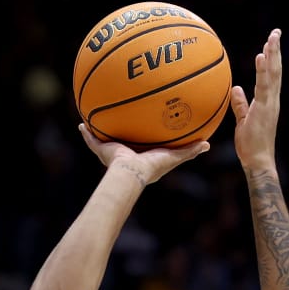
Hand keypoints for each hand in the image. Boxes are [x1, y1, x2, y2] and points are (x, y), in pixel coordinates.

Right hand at [78, 124, 208, 184]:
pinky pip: (91, 140)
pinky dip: (86, 133)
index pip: (144, 145)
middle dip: (121, 132)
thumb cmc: (152, 166)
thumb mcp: (174, 156)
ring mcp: (113, 153)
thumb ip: (189, 151)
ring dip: (101, 130)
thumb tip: (207, 145)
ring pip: (105, 140)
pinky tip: (81, 122)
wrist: (131, 172)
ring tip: (97, 117)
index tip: (145, 127)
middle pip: (124, 141)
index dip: (144, 137)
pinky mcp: (102, 150)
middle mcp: (126, 155)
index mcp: (142, 157)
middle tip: (121, 119)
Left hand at [229, 28, 282, 171]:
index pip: (271, 75)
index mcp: (268, 101)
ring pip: (273, 74)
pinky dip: (263, 70)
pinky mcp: (265, 108)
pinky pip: (264, 86)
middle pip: (276, 70)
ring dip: (273, 55)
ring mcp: (270, 103)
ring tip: (272, 38)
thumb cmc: (251, 145)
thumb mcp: (242, 120)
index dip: (272, 58)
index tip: (271, 42)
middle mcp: (272, 100)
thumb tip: (235, 89)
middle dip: (276, 50)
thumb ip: (240, 104)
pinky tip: (261, 56)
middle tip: (276, 32)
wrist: (258, 161)